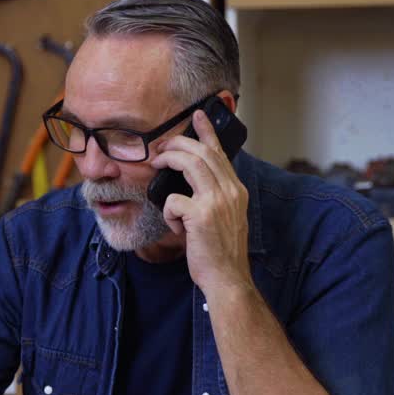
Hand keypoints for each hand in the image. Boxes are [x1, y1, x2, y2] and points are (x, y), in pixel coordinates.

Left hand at [153, 108, 251, 293]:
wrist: (227, 279)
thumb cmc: (221, 253)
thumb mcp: (225, 219)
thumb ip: (213, 198)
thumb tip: (188, 185)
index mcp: (236, 191)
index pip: (220, 153)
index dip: (207, 132)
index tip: (198, 115)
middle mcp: (230, 191)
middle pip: (202, 152)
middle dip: (178, 143)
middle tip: (162, 146)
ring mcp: (217, 201)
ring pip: (189, 163)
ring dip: (169, 160)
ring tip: (157, 164)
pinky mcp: (201, 215)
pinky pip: (174, 199)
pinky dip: (169, 211)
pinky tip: (176, 227)